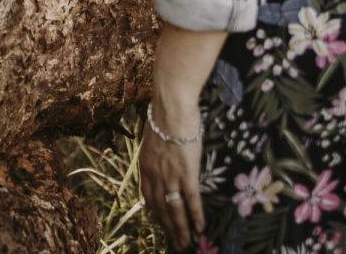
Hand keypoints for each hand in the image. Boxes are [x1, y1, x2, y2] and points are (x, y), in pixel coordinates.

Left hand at [139, 108, 204, 250]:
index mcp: (145, 165)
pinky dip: (195, 216)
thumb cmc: (164, 113)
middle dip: (168, 228)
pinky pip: (191, 200)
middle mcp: (155, 174)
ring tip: (186, 243)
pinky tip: (200, 228)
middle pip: (160, 208)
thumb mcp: (154, 134)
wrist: (171, 104)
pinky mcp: (186, 172)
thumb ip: (157, 148)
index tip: (162, 224)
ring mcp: (170, 175)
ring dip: (180, 229)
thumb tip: (162, 149)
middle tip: (176, 243)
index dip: (156, 213)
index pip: (148, 196)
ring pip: (174, 209)